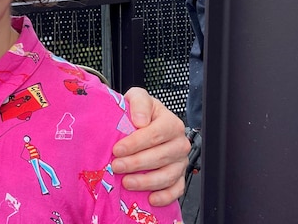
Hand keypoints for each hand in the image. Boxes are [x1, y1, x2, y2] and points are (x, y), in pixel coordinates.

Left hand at [111, 87, 189, 205]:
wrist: (141, 121)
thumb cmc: (139, 111)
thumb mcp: (137, 97)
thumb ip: (139, 103)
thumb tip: (140, 121)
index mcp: (171, 123)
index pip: (156, 134)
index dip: (136, 144)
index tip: (117, 149)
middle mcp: (180, 143)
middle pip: (161, 156)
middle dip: (136, 163)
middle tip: (116, 166)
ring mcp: (181, 161)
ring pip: (168, 175)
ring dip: (147, 182)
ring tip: (127, 182)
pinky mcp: (179, 176)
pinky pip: (177, 189)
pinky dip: (165, 196)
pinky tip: (151, 199)